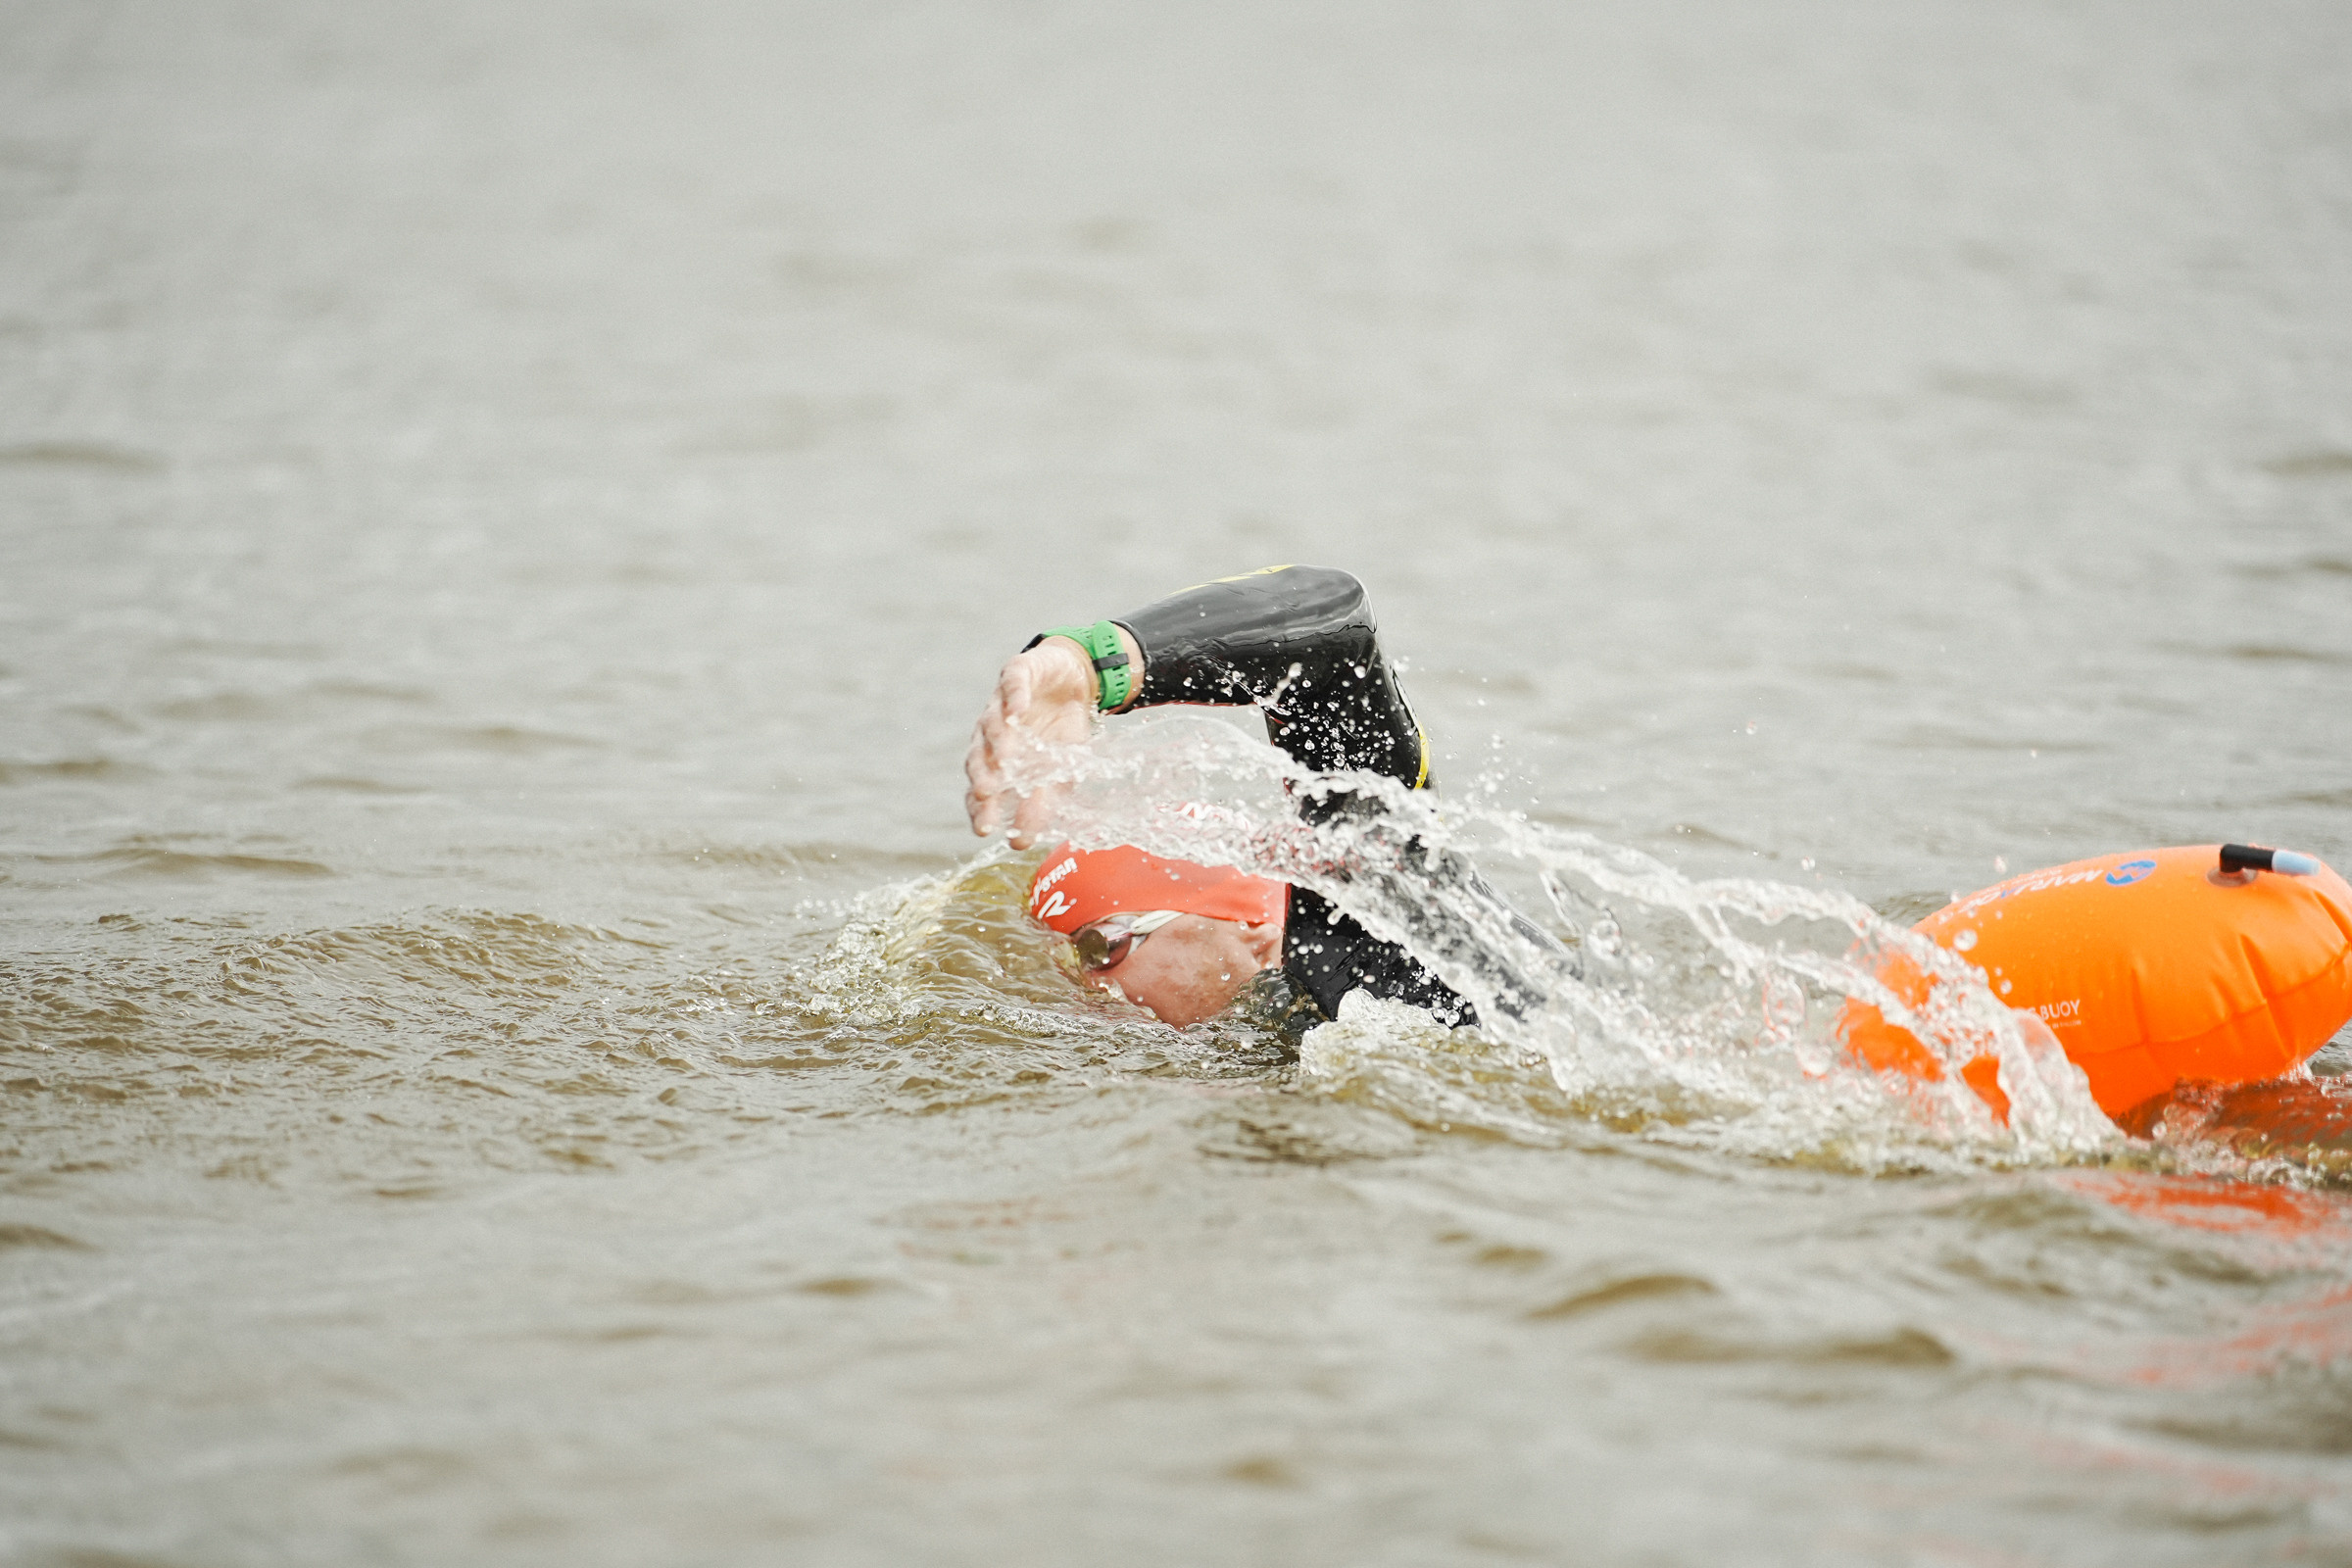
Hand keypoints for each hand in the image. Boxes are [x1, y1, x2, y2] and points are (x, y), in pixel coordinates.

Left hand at [963, 636, 1103, 847]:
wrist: (1074, 680)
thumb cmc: (1062, 730)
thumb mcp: (1059, 770)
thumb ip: (1042, 801)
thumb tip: (1025, 841)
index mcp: (998, 762)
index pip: (982, 789)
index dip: (981, 808)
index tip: (985, 831)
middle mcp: (991, 735)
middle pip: (979, 758)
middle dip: (983, 777)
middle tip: (986, 796)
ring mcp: (1001, 703)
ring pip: (991, 722)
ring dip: (998, 740)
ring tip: (1006, 760)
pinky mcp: (1017, 673)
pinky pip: (1012, 685)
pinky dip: (1015, 697)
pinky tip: (1020, 711)